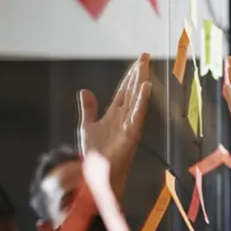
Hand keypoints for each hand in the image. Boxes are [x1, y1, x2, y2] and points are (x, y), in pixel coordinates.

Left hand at [78, 53, 150, 192]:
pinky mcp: (131, 134)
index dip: (130, 76)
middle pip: (133, 91)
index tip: (137, 62)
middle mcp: (125, 118)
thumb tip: (85, 91)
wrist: (97, 175)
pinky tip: (146, 87)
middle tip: (144, 56)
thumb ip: (89, 109)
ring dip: (141, 82)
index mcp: (116, 115)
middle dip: (138, 73)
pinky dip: (143, 100)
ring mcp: (130, 125)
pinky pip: (138, 114)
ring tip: (145, 66)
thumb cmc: (96, 155)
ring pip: (137, 99)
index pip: (125, 91)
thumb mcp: (88, 126)